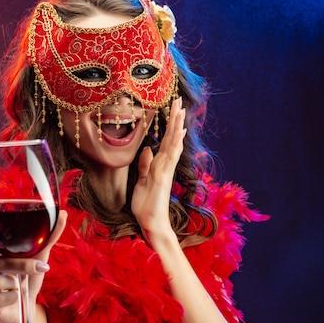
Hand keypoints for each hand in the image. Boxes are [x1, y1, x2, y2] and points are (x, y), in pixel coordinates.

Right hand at [0, 210, 66, 322]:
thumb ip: (48, 236)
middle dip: (15, 266)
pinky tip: (15, 297)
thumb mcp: (38, 256)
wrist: (25, 308)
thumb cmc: (27, 278)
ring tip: (20, 286)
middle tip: (35, 267)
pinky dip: (12, 298)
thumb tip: (63, 213)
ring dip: (17, 284)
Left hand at [132, 97, 186, 245]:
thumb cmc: (146, 204)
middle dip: (175, 119)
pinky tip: (179, 132)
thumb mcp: (142, 180)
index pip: (166, 140)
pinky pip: (170, 157)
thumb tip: (147, 149)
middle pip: (172, 137)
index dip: (169, 125)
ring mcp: (166, 170)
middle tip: (179, 100)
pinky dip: (175, 144)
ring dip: (177, 126)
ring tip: (181, 109)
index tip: (173, 109)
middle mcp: (165, 165)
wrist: (150, 223)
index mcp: (160, 165)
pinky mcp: (163, 177)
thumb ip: (146, 165)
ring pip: (173, 143)